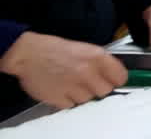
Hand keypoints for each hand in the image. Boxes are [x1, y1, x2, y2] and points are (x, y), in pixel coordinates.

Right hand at [0, 32, 126, 108]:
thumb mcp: (84, 48)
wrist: (28, 54)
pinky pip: (71, 105)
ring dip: (83, 94)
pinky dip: (68, 100)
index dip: (117, 79)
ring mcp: (73, 86)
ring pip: (88, 99)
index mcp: (96, 57)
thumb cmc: (54, 49)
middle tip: (90, 82)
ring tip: (72, 84)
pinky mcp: (59, 98)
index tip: (114, 80)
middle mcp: (87, 72)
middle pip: (106, 91)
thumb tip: (113, 74)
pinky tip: (62, 89)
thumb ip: (100, 62)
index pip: (120, 76)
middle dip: (99, 87)